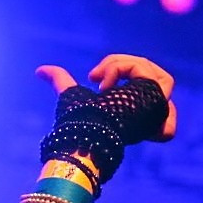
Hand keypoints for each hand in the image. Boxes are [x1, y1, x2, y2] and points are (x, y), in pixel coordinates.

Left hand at [36, 53, 177, 141]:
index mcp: (134, 115)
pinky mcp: (156, 99)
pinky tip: (103, 86)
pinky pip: (146, 70)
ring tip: (99, 80)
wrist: (84, 135)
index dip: (136, 85)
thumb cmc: (77, 122)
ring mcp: (156, 108)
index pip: (162, 107)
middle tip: (94, 77)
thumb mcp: (70, 95)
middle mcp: (150, 114)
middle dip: (124, 67)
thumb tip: (40, 70)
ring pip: (155, 73)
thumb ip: (60, 80)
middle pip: (156, 79)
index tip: (101, 88)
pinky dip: (121, 68)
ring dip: (124, 66)